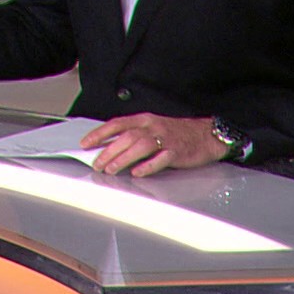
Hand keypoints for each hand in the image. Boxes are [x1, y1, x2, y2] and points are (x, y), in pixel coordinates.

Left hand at [82, 113, 228, 176]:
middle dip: (108, 151)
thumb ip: (132, 135)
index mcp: (144, 120)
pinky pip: (160, 159)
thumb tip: (107, 147)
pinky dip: (147, 166)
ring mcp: (165, 139)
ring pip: (140, 146)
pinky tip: (137, 173)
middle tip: (97, 164)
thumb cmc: (176, 133)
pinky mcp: (177, 152)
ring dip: (123, 158)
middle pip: (126, 137)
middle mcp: (153, 127)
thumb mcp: (152, 128)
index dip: (99, 133)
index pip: (117, 124)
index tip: (85, 143)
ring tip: (111, 169)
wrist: (207, 135)